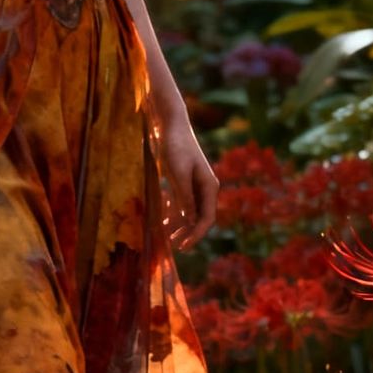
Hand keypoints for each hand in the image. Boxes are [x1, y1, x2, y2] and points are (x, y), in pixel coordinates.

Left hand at [161, 119, 218, 252]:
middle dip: (188, 233)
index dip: (196, 234)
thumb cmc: (176, 147)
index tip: (184, 246)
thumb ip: (185, 197)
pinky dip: (174, 212)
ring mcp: (195, 185)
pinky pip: (182, 203)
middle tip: (174, 246)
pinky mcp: (185, 181)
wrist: (171, 125)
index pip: (207, 218)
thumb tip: (192, 220)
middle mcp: (206, 188)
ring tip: (166, 237)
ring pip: (190, 212)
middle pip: (199, 218)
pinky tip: (163, 221)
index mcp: (209, 186)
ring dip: (180, 225)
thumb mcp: (178, 173)